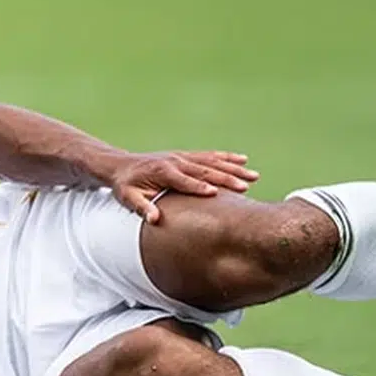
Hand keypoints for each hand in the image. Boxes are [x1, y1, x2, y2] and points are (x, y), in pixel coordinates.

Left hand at [102, 151, 258, 223]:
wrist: (122, 166)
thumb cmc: (125, 185)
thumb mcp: (128, 198)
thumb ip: (141, 208)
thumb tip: (154, 220)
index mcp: (162, 172)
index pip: (184, 181)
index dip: (199, 187)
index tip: (216, 193)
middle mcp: (176, 161)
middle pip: (205, 170)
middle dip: (226, 178)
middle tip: (246, 186)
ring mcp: (183, 157)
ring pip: (212, 162)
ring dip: (234, 168)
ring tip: (253, 175)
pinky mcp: (187, 156)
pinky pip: (210, 156)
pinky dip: (227, 157)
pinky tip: (243, 159)